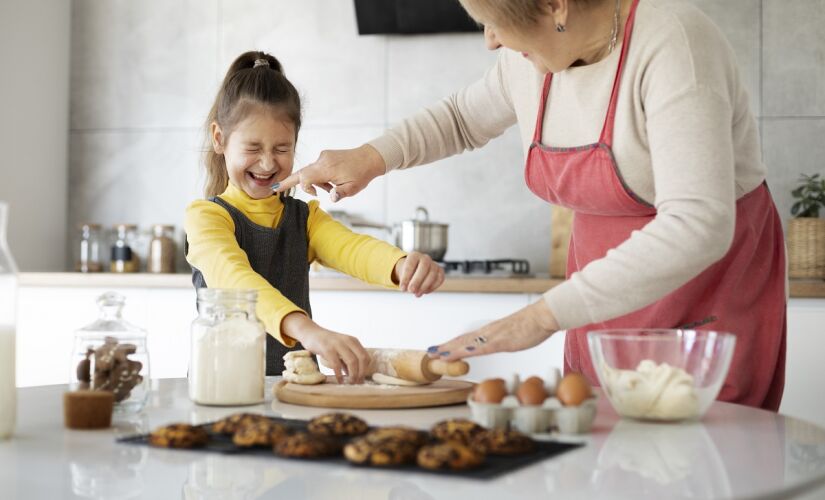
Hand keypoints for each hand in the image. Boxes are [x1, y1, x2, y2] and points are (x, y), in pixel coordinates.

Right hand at [273, 144, 385, 201]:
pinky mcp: (326, 156)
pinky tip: (332, 181)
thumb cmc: (361, 173)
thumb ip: (339, 194)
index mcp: (326, 168)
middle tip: (275, 188)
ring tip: (332, 188)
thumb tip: (331, 197)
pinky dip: (320, 177)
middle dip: (289, 181)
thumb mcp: (352, 188)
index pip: (304, 177)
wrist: (369, 158)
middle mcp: (322, 160)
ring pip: (310, 171)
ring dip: (316, 182)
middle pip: (301, 172)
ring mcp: (323, 157)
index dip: (304, 188)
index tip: (314, 194)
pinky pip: (317, 168)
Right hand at [281, 312, 369, 383]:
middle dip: (361, 373)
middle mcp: (348, 341)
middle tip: (356, 383)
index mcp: (353, 341)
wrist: (311, 333)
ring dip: (352, 375)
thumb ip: (348, 361)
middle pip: (362, 359)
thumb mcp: (341, 349)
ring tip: (349, 383)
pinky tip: (339, 380)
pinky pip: (336, 363)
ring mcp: (338, 344)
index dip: (365, 370)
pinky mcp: (327, 348)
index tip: (361, 379)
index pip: (366, 357)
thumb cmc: (327, 344)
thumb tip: (355, 376)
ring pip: (352, 361)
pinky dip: (339, 374)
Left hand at [393, 252, 444, 296]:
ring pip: (432, 274)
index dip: (406, 277)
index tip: (402, 288)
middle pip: (424, 267)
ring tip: (417, 294)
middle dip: (417, 280)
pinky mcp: (440, 271)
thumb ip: (406, 281)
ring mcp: (434, 264)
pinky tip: (425, 292)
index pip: (410, 264)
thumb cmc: (408, 274)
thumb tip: (411, 290)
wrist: (416, 271)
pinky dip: (432, 287)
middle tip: (411, 290)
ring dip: (425, 286)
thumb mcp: (404, 276)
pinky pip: (439, 279)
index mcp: (414, 255)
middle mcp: (425, 258)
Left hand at [426, 300, 559, 361]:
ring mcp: (494, 335)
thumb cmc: (531, 325)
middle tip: (430, 353)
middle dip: (445, 348)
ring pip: (468, 343)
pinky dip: (470, 350)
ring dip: (451, 349)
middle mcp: (488, 332)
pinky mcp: (502, 340)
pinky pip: (483, 347)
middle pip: (462, 340)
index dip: (451, 345)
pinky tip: (461, 352)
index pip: (466, 339)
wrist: (543, 316)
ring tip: (437, 354)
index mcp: (490, 331)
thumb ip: (501, 339)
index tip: (439, 349)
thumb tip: (494, 344)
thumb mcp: (512, 335)